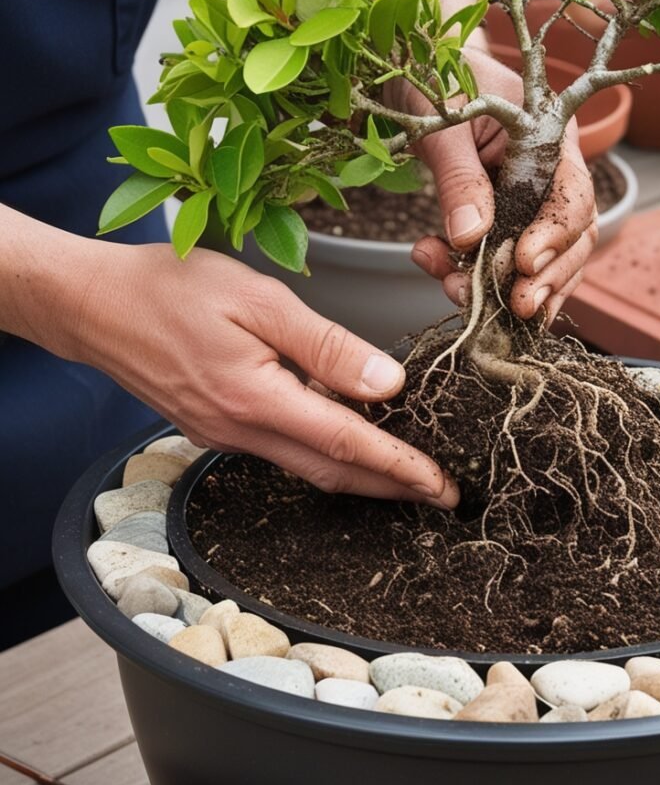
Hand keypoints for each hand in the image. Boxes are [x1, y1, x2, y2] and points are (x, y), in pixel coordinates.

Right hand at [52, 237, 459, 506]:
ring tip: (405, 472)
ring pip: (306, 466)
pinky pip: (279, 450)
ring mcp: (222, 434)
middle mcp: (239, 430)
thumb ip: (325, 344)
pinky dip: (321, 452)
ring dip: (359, 474)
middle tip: (442, 495)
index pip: (347, 444)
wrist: (92, 304)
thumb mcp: (259, 300)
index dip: (401, 468)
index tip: (443, 486)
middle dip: (392, 487)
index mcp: (256, 399)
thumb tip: (387, 384)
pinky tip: (343, 438)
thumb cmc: (171, 289)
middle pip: (332, 471)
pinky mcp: (211, 426)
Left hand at [388, 0, 597, 324]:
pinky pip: (503, 259)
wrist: (412, 65)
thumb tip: (472, 237)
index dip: (554, 235)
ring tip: (465, 297)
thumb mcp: (442, 124)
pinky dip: (478, 278)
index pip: (573, 196)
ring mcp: (528, 198)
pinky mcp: (501, 218)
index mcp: (551, 137)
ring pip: (543, 258)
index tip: (523, 263)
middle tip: (516, 306)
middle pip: (573, 236)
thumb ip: (459, 179)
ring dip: (511, 287)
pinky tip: (446, 278)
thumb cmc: (433, 78)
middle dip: (547, 276)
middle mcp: (550, 172)